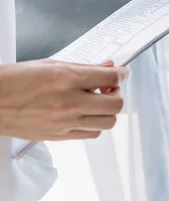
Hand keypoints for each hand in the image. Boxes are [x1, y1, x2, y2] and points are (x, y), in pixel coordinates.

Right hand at [0, 60, 129, 140]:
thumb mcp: (51, 64)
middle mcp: (69, 102)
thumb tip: (107, 65)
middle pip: (117, 104)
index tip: (123, 72)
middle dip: (118, 93)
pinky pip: (92, 134)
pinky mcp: (60, 136)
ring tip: (98, 101)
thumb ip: (84, 67)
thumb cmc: (14, 80)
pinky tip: (87, 113)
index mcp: (66, 79)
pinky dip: (96, 123)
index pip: (111, 77)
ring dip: (109, 110)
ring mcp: (65, 122)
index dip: (123, 73)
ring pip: (109, 122)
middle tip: (110, 87)